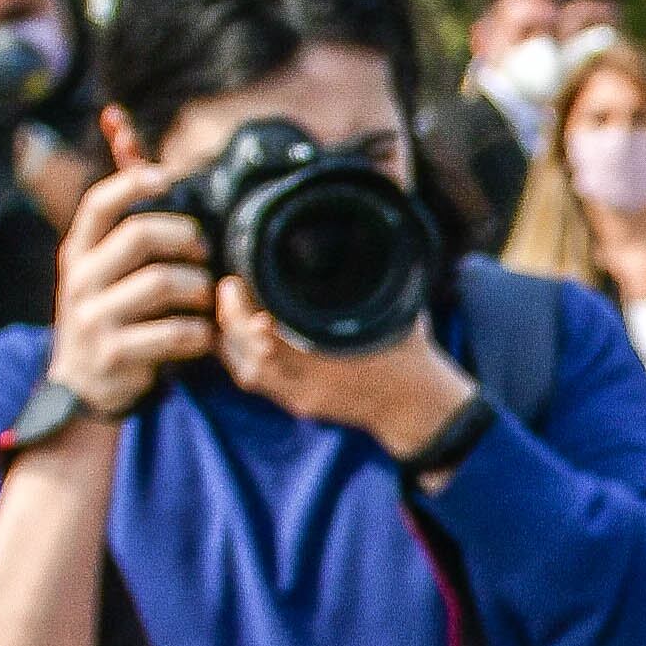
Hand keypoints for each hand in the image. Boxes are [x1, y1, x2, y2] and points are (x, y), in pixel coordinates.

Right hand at [42, 162, 219, 418]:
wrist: (81, 385)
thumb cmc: (107, 313)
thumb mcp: (100, 265)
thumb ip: (120, 209)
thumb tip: (121, 126)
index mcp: (79, 251)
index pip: (99, 202)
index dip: (134, 182)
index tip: (168, 178)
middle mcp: (81, 279)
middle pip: (140, 236)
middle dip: (185, 238)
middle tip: (204, 253)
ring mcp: (96, 318)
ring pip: (163, 284)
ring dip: (198, 289)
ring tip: (204, 299)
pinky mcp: (117, 354)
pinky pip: (176, 333)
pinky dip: (200, 333)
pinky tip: (202, 336)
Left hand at [215, 279, 473, 460]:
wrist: (416, 406)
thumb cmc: (408, 353)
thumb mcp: (395, 309)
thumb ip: (370, 280)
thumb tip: (357, 239)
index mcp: (328, 356)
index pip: (265, 335)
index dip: (242, 309)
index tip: (237, 281)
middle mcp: (309, 381)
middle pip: (248, 352)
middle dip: (231, 319)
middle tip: (229, 287)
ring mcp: (301, 397)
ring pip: (246, 370)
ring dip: (231, 339)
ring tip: (230, 308)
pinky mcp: (298, 404)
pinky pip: (256, 382)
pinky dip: (241, 358)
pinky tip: (239, 336)